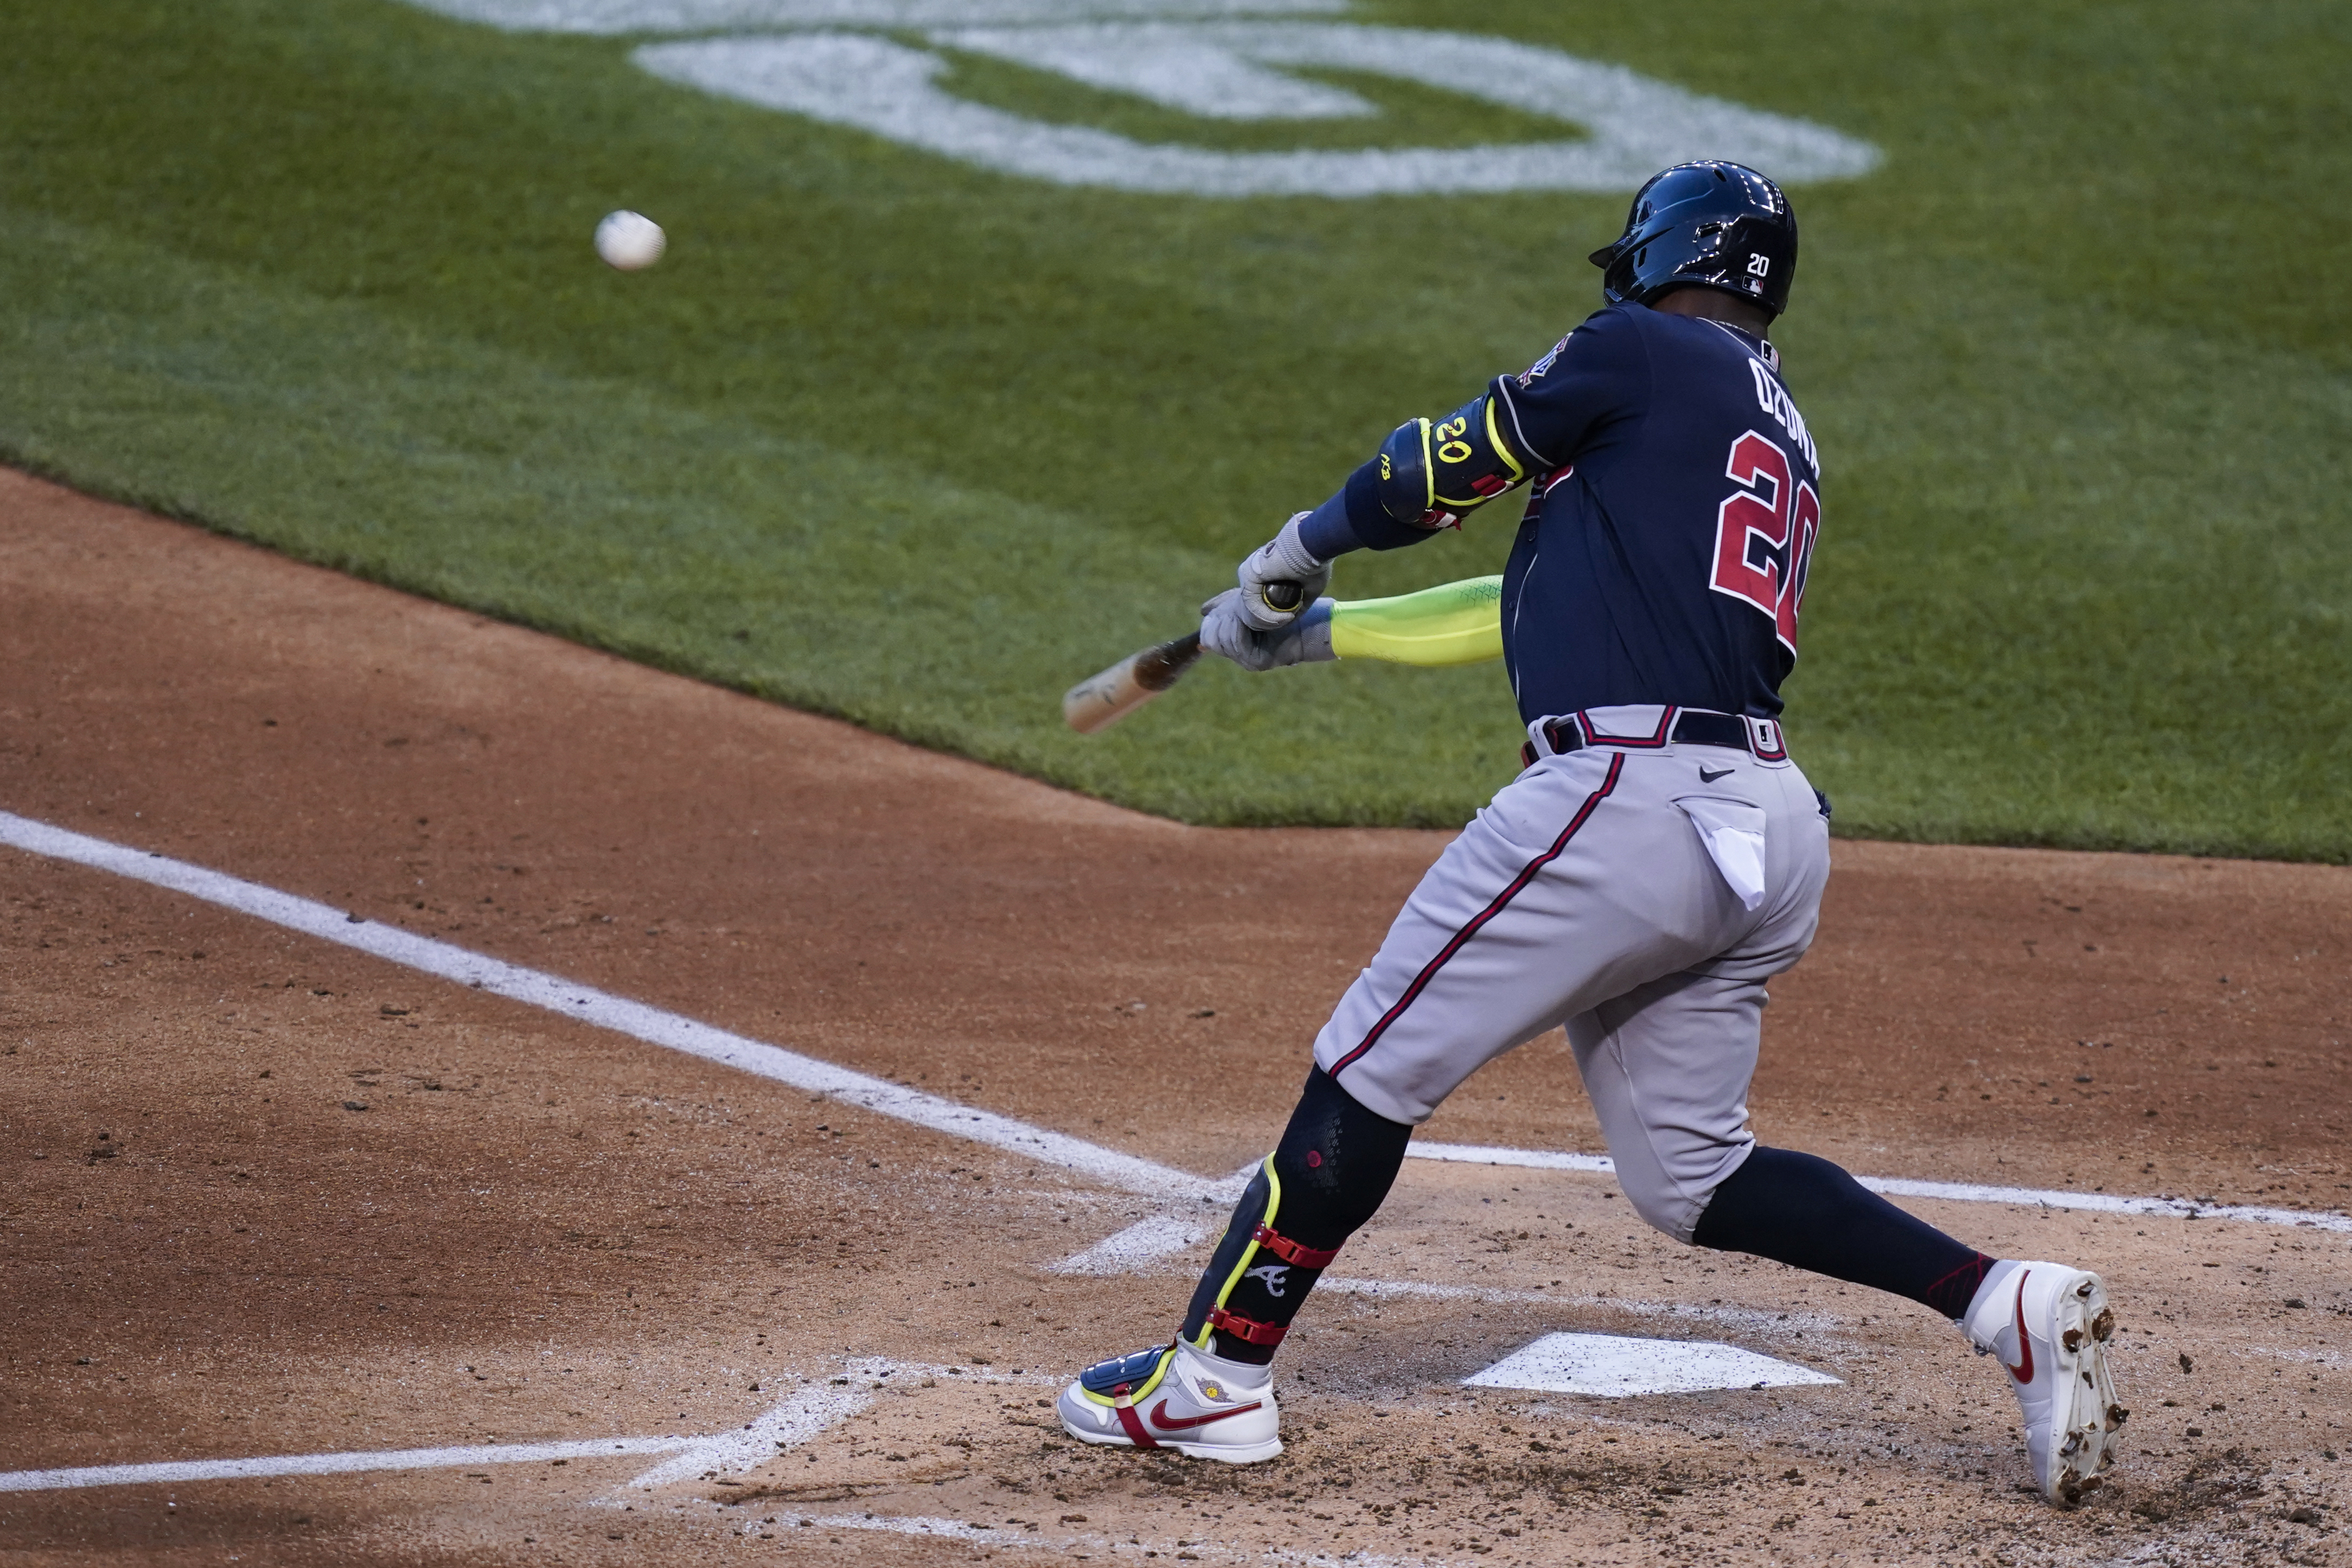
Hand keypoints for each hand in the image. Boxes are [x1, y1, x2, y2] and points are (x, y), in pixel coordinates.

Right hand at [1199, 589, 1333, 671]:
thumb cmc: (1279, 605)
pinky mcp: (1258, 663)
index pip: (1206, 635)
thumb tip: (1203, 611)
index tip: (1229, 606)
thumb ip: (1224, 606)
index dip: (1214, 618)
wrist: (1306, 615)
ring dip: (1233, 621)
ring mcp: (1247, 661)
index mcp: (1233, 642)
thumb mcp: (1245, 601)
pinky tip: (1250, 620)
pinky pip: (1237, 643)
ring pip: (1222, 641)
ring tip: (1248, 614)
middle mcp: (1238, 655)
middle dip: (1223, 619)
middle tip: (1240, 609)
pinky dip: (1241, 627)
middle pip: (1211, 638)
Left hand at [1235, 512, 1331, 629]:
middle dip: (1266, 620)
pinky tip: (1284, 617)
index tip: (1288, 619)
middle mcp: (1254, 571)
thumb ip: (1300, 603)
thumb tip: (1293, 617)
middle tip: (1285, 621)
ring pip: (1251, 607)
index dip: (1270, 615)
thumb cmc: (1314, 562)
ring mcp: (1249, 572)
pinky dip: (1267, 616)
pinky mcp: (1248, 574)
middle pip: (1252, 605)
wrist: (1312, 545)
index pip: (1260, 598)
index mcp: (1266, 572)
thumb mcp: (1309, 588)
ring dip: (1268, 620)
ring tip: (1286, 620)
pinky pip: (1252, 604)